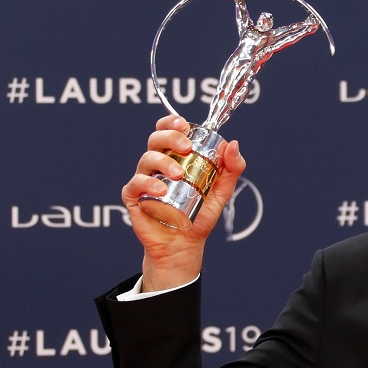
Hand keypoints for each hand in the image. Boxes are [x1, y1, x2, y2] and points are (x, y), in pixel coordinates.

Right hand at [120, 114, 246, 291]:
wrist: (185, 244)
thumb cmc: (199, 215)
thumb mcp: (221, 192)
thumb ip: (231, 170)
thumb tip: (233, 144)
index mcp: (175, 157)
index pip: (168, 131)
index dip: (171, 123)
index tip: (183, 125)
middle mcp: (157, 165)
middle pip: (156, 140)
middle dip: (170, 138)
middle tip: (186, 147)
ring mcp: (144, 180)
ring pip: (146, 159)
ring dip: (163, 162)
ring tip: (178, 175)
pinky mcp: (134, 197)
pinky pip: (136, 184)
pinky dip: (148, 183)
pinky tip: (161, 189)